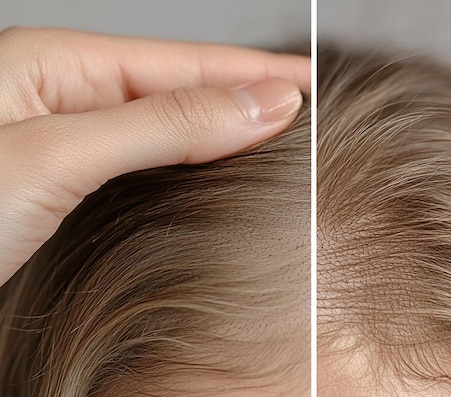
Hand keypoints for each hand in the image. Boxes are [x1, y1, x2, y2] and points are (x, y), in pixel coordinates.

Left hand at [0, 27, 308, 285]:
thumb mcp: (59, 155)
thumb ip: (163, 126)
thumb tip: (258, 106)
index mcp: (53, 68)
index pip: (179, 64)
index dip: (248, 74)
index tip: (306, 84)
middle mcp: (62, 99)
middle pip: (176, 89)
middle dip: (242, 96)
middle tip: (303, 106)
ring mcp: (64, 143)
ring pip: (163, 126)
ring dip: (222, 130)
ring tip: (274, 135)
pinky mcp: (65, 186)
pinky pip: (143, 163)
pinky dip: (189, 164)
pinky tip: (215, 168)